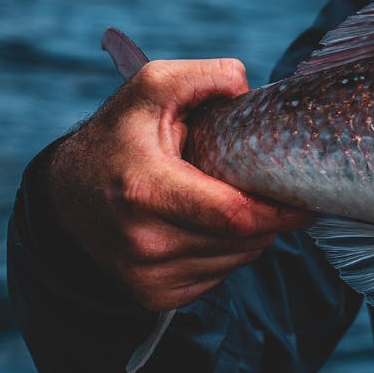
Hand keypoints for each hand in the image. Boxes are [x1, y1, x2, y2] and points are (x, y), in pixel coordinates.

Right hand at [43, 58, 312, 311]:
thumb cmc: (121, 135)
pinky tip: (209, 227)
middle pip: (245, 241)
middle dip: (270, 217)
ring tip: (231, 202)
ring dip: (250, 235)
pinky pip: (218, 278)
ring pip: (237, 261)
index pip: (237, 215)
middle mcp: (144, 240)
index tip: (307, 195)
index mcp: (146, 189)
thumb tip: (245, 86)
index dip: (282, 210)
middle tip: (271, 189)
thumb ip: (202, 76)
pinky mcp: (153, 296)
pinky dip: (228, 254)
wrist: (66, 193)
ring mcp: (146, 275)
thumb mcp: (152, 88)